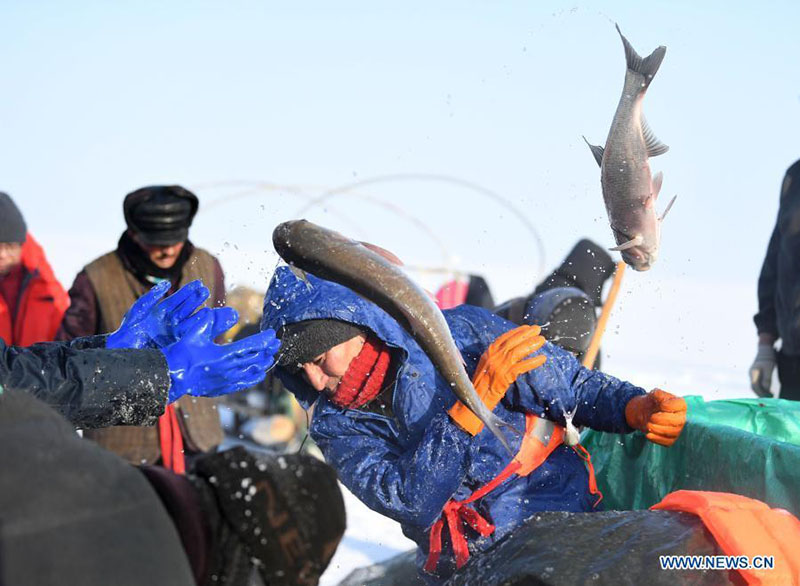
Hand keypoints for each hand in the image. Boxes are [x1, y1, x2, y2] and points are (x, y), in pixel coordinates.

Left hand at [106, 280, 210, 348]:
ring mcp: (172, 334)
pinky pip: (186, 336)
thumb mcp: (138, 311)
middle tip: (206, 291)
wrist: (122, 351)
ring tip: (210, 308)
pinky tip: (204, 325)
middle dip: (196, 300)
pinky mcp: (174, 345)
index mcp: (160, 313)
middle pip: (185, 309)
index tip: (199, 284)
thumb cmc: (127, 331)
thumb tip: (166, 283)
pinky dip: (195, 330)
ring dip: (199, 315)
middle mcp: (168, 322)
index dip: (187, 292)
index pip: (176, 300)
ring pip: (188, 322)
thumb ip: (150, 298)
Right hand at [162, 308, 280, 401]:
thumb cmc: (180, 354)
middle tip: (276, 343)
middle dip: (268, 350)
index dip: (264, 340)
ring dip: (263, 364)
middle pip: (256, 359)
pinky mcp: (222, 388)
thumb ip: (206, 321)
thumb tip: (214, 312)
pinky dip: (254, 378)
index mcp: (223, 355)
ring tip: (271, 357)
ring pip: (252, 372)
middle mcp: (228, 369)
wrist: (170, 377)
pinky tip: (259, 374)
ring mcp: (226, 380)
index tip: (272, 334)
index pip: (251, 346)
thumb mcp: (193, 333)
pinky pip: (244, 384)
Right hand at [449, 325, 546, 434]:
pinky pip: (522, 366)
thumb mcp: (486, 365)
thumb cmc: (482, 384)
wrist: (476, 399)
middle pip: (513, 342)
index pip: (505, 337)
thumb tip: (510, 350)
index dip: (517, 331)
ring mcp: (499, 366)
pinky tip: (542, 358)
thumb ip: (496, 356)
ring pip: (518, 351)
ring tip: (542, 340)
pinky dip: (533, 362)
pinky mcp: (505, 376)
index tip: (527, 327)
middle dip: (526, 334)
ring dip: (531, 345)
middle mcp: (494, 356)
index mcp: (489, 352)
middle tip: (538, 330)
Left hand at [625, 389, 686, 446]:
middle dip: (662, 420)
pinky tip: (648, 434)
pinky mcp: (671, 439)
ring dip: (657, 429)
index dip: (667, 406)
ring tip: (648, 424)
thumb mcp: (655, 394)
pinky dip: (656, 439)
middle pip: (677, 422)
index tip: (659, 405)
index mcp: (680, 405)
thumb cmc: (653, 402)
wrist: (646, 412)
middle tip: (651, 417)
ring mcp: (677, 430)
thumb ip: (659, 394)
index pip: (679, 406)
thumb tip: (663, 402)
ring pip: (671, 433)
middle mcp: (682, 418)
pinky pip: (667, 442)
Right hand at [749, 343, 776, 397]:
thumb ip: (766, 380)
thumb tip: (766, 390)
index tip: (768, 398)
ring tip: (770, 394)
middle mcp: (751, 374)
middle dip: (761, 394)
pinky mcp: (755, 372)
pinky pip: (757, 382)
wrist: (765, 349)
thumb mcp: (769, 369)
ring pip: (755, 385)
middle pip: (754, 387)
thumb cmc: (768, 358)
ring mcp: (752, 373)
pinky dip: (762, 387)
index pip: (755, 387)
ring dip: (762, 391)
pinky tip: (768, 388)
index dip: (761, 393)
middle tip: (770, 398)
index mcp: (753, 373)